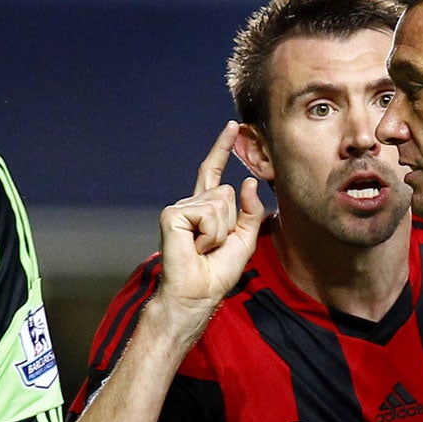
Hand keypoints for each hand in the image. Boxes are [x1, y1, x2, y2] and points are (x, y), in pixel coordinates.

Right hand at [156, 123, 263, 327]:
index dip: (223, 148)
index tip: (233, 126)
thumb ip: (251, 212)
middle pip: (226, 194)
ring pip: (220, 203)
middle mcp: (190, 204)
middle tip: (211, 247)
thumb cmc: (216, 273)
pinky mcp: (171, 214)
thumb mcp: (244, 241)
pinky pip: (207, 214)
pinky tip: (195, 247)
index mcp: (205, 208)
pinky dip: (209, 236)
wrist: (196, 295)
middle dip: (229, 224)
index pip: (215, 172)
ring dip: (219, 233)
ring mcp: (179, 208)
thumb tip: (247, 182)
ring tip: (203, 249)